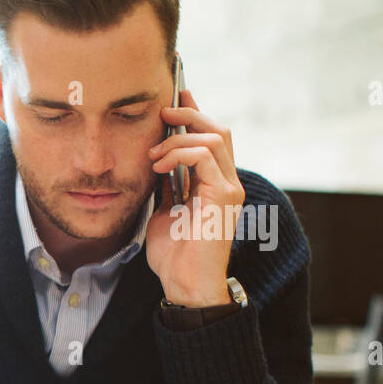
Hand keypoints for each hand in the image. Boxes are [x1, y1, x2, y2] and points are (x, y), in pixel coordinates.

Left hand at [145, 89, 242, 306]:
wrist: (185, 284)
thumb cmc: (175, 255)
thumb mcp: (164, 211)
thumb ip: (167, 186)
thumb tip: (156, 161)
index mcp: (215, 184)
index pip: (211, 138)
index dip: (195, 114)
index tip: (173, 99)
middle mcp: (228, 182)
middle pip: (218, 130)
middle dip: (189, 113)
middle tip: (162, 111)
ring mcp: (229, 188)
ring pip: (214, 137)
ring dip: (178, 138)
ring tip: (153, 154)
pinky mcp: (224, 196)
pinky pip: (205, 156)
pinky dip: (180, 153)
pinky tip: (159, 166)